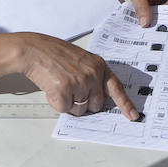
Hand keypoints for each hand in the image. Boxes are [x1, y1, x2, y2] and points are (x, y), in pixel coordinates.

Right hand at [4, 32, 139, 118]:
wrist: (34, 50)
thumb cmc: (54, 54)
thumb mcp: (81, 60)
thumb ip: (92, 75)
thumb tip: (94, 99)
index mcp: (98, 65)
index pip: (116, 88)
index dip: (125, 104)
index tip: (133, 116)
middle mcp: (92, 74)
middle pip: (95, 105)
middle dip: (83, 102)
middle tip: (69, 87)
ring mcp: (79, 82)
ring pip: (79, 110)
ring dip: (69, 103)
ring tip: (59, 85)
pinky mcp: (65, 90)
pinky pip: (65, 109)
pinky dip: (56, 103)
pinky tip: (51, 88)